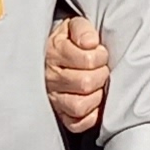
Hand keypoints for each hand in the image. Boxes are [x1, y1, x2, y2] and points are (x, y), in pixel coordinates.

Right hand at [44, 12, 109, 133]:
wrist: (48, 53)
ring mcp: (54, 98)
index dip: (100, 56)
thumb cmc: (67, 40)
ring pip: (79, 105)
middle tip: (100, 69)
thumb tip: (90, 42)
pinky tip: (92, 103)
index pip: (88, 60)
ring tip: (96, 86)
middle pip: (86, 83)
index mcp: (55, 53)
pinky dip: (89, 116)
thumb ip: (82, 29)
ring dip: (95, 96)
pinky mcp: (59, 114)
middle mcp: (51, 78)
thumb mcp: (72, 26)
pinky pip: (76, 123)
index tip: (100, 53)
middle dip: (101, 75)